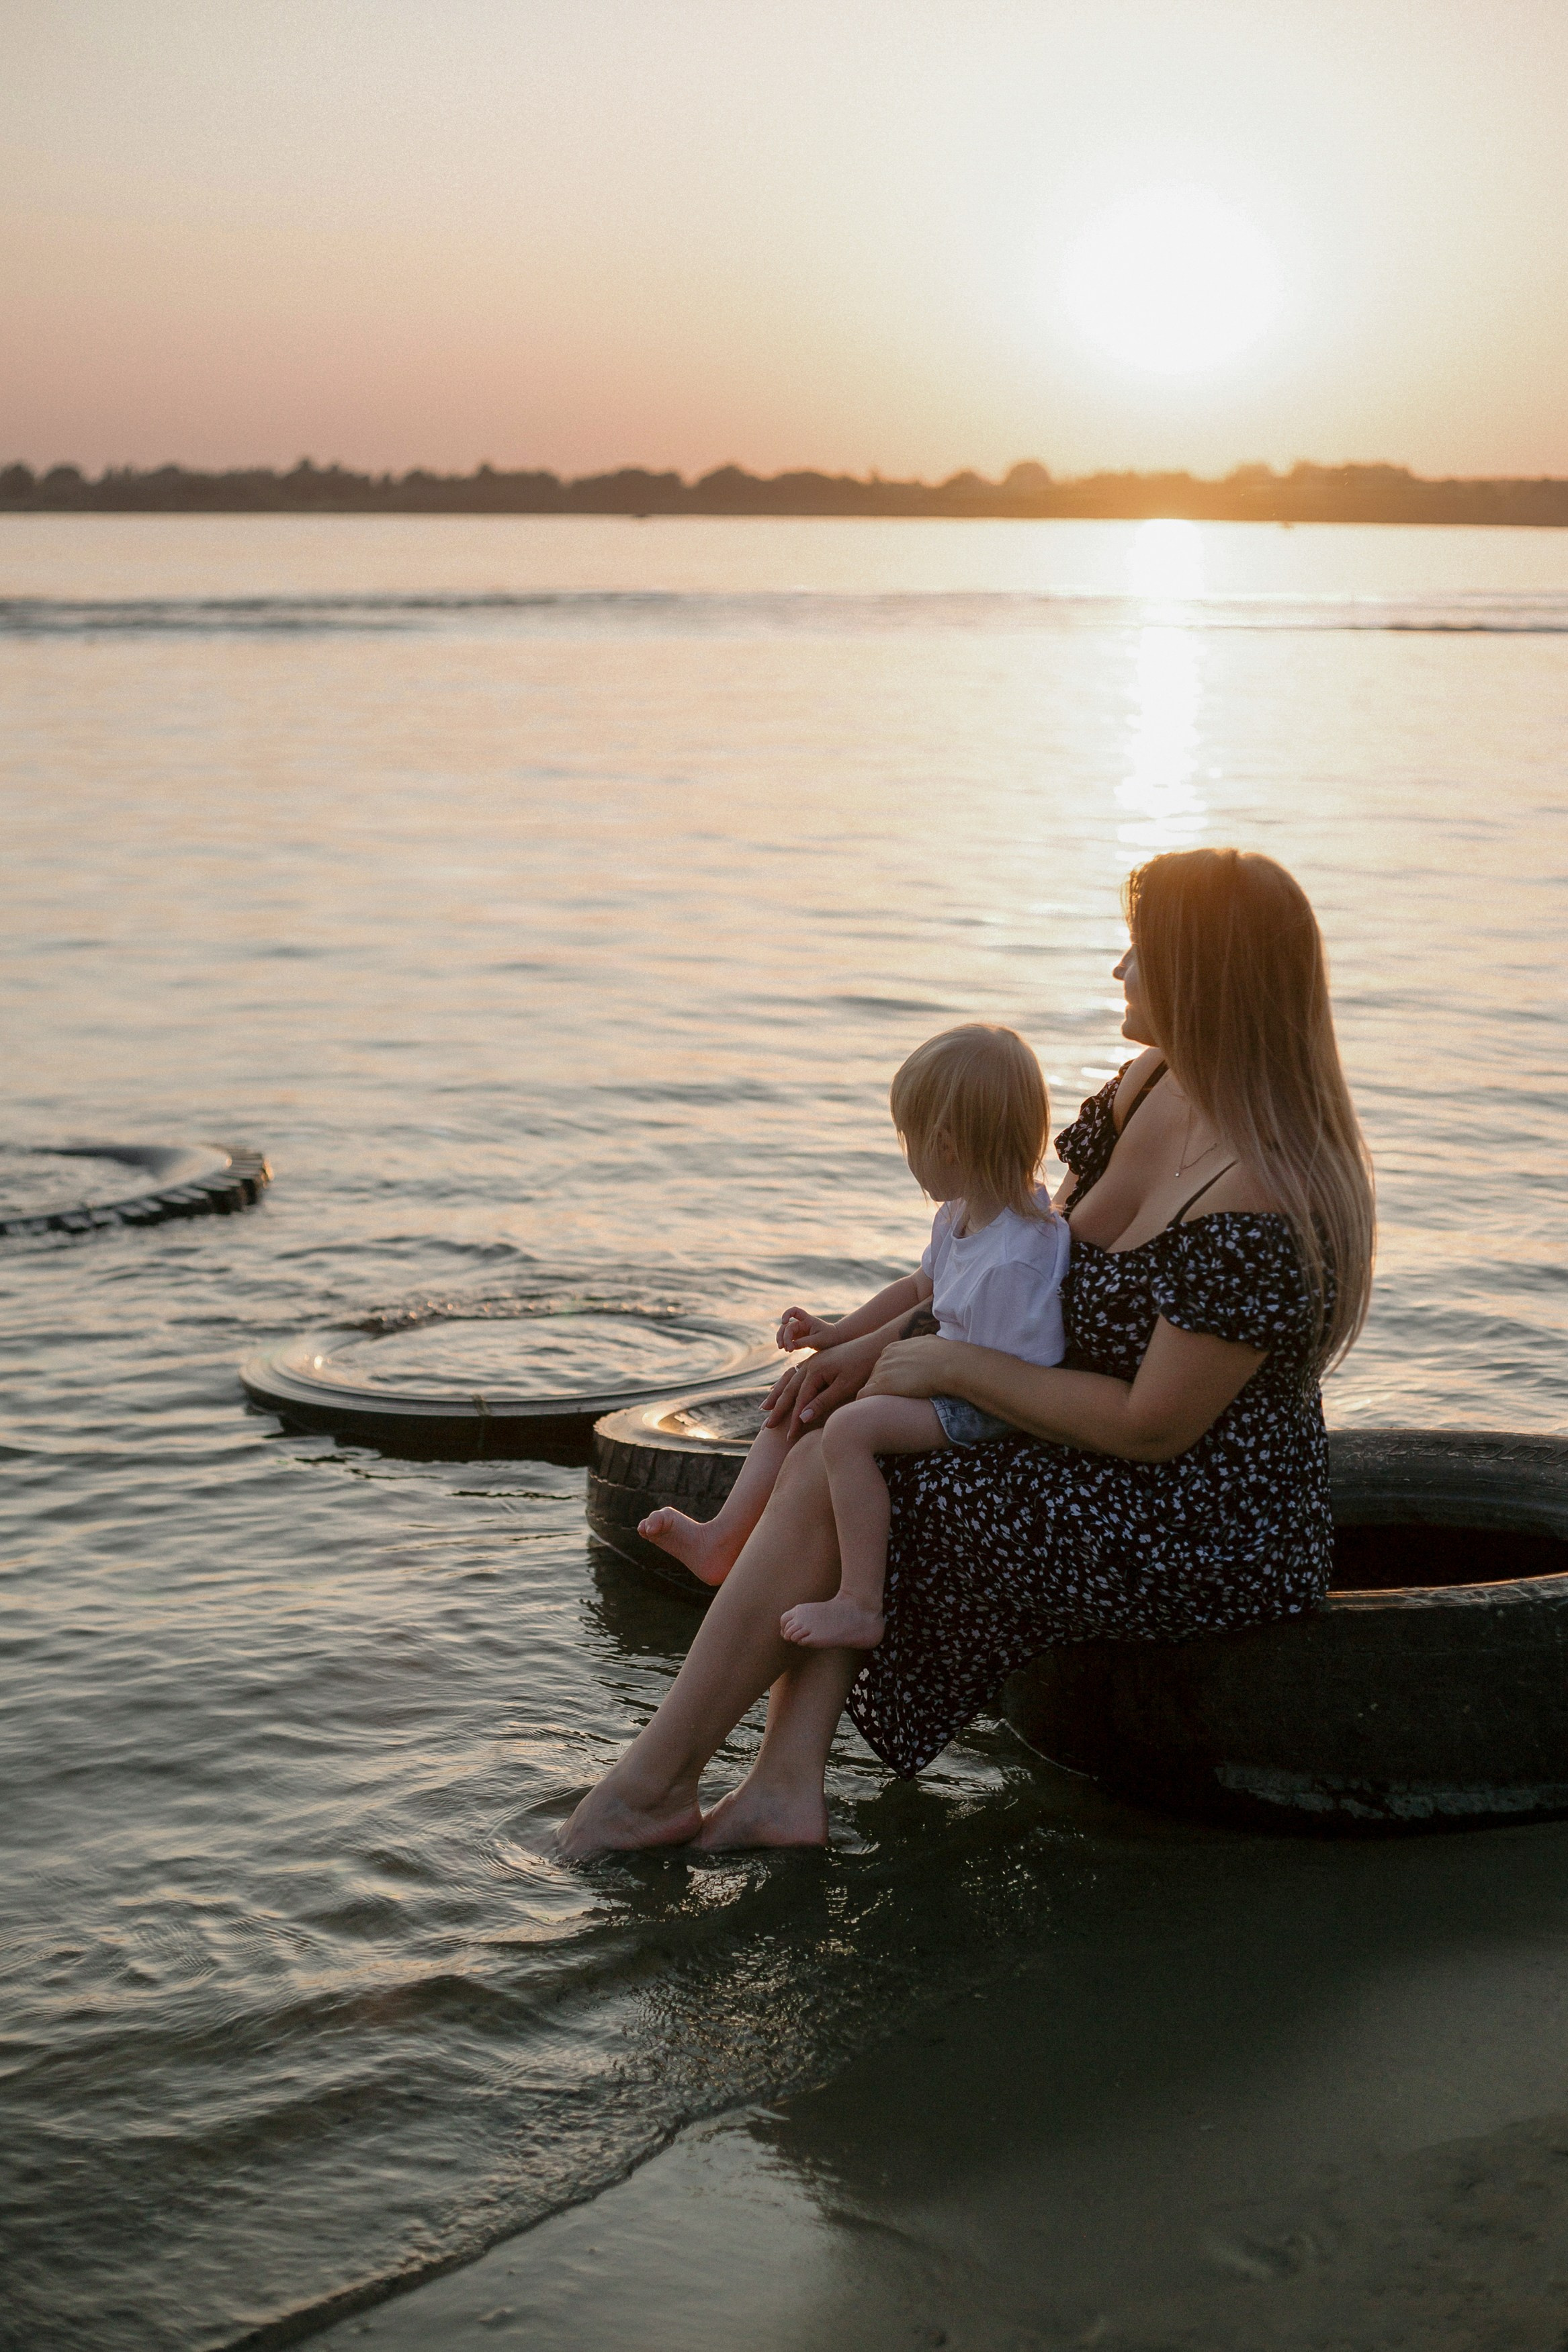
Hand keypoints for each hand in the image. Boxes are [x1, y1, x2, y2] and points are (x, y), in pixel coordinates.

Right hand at [764, 1330, 881, 1438]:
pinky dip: (787, 1384)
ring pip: (790, 1381)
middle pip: (790, 1390)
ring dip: (778, 1395)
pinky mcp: (819, 1360)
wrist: (875, 1345)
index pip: (800, 1401)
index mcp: (814, 1371)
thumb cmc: (863, 1367)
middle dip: (778, 1410)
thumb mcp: (844, 1387)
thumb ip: (822, 1402)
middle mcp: (809, 1364)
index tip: (789, 1437)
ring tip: (766, 1408)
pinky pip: (797, 1374)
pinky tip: (783, 1388)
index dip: (794, 1420)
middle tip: (767, 1427)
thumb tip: (801, 1417)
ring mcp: (813, 1361)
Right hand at [775, 1305, 837, 1351]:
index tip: (784, 1322)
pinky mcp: (799, 1339)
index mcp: (807, 1320)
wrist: (835, 1341)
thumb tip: (791, 1346)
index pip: (794, 1311)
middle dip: (784, 1337)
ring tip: (785, 1349)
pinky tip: (788, 1350)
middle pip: (786, 1327)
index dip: (787, 1314)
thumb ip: (805, 1342)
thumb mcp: (819, 1340)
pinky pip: (789, 1340)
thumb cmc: (829, 1337)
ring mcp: (799, 1332)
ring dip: (782, 1340)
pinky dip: (786, 1344)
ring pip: (785, 1333)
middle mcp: (801, 1324)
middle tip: (787, 1348)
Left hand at [861, 1335, 958, 1401]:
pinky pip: (864, 1395)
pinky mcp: (882, 1385)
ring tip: (885, 1408)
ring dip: (877, 1396)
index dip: (891, 1378)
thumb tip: (931, 1346)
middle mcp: (884, 1357)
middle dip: (883, 1387)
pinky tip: (873, 1412)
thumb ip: (924, 1346)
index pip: (884, 1366)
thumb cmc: (947, 1356)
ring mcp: (882, 1370)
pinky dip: (867, 1402)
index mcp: (894, 1348)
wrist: (949, 1364)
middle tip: (893, 1400)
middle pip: (876, 1376)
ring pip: (871, 1386)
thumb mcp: (931, 1344)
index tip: (899, 1389)